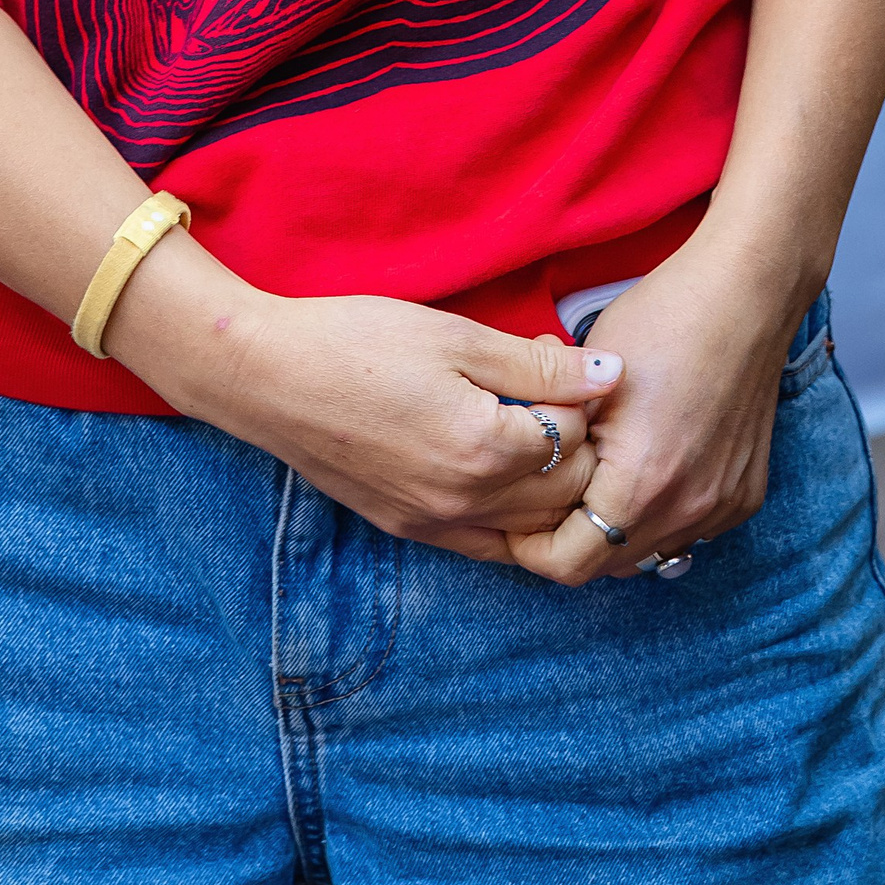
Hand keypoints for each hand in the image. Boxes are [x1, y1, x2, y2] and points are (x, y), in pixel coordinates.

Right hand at [116, 267, 616, 563]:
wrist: (271, 377)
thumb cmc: (363, 342)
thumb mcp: (459, 338)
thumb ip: (540, 367)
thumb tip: (613, 375)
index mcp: (486, 450)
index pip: (579, 439)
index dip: (580, 397)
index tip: (554, 363)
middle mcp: (468, 503)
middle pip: (565, 492)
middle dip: (576, 444)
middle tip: (548, 393)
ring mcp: (437, 524)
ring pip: (532, 529)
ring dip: (549, 486)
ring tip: (528, 429)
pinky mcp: (411, 530)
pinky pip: (488, 546)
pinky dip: (512, 518)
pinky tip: (501, 474)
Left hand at [504, 229, 806, 586]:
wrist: (746, 293)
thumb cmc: (663, 320)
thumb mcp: (586, 380)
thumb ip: (554, 443)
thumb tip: (520, 470)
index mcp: (639, 484)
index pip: (567, 563)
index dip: (529, 548)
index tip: (513, 521)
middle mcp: (687, 509)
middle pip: (608, 566)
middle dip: (570, 541)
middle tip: (546, 503)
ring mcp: (722, 506)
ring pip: (649, 552)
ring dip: (616, 532)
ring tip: (596, 485)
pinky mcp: (746, 494)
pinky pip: (688, 530)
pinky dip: (660, 515)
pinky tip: (649, 469)